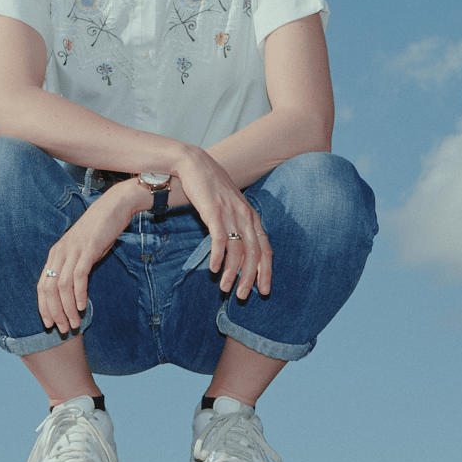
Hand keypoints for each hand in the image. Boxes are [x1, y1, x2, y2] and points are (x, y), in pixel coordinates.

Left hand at [37, 184, 140, 333]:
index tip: (49, 324)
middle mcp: (60, 253)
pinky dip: (79, 294)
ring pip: (62, 286)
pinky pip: (79, 276)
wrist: (113, 207)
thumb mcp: (81, 250)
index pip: (41, 286)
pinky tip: (83, 307)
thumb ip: (73, 267)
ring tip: (75, 324)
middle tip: (64, 329)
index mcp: (55, 254)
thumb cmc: (98, 232)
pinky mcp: (88, 249)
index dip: (43, 307)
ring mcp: (73, 250)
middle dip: (55, 313)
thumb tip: (71, 292)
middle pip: (49, 289)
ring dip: (67, 309)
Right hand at [172, 148, 271, 300]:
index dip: (266, 271)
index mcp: (252, 216)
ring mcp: (230, 213)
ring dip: (231, 272)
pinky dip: (217, 256)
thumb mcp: (230, 207)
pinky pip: (219, 238)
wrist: (194, 164)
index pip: (266, 248)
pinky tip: (212, 269)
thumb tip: (239, 251)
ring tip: (224, 288)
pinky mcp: (214, 211)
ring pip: (238, 249)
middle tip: (243, 297)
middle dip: (250, 278)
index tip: (263, 291)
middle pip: (254, 253)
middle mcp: (245, 215)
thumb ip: (238, 226)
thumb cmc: (211, 188)